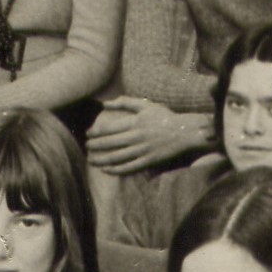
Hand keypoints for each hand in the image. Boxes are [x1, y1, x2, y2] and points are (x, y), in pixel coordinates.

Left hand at [87, 98, 212, 174]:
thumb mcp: (146, 105)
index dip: (95, 132)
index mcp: (135, 123)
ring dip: (101, 159)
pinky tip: (106, 169)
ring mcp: (143, 150)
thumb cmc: (164, 117)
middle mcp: (137, 137)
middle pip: (110, 143)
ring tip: (91, 160)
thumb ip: (125, 102)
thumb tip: (105, 103)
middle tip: (86, 147)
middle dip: (95, 146)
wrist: (185, 132)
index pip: (109, 128)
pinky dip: (115, 169)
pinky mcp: (149, 161)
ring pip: (116, 157)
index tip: (87, 133)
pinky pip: (129, 167)